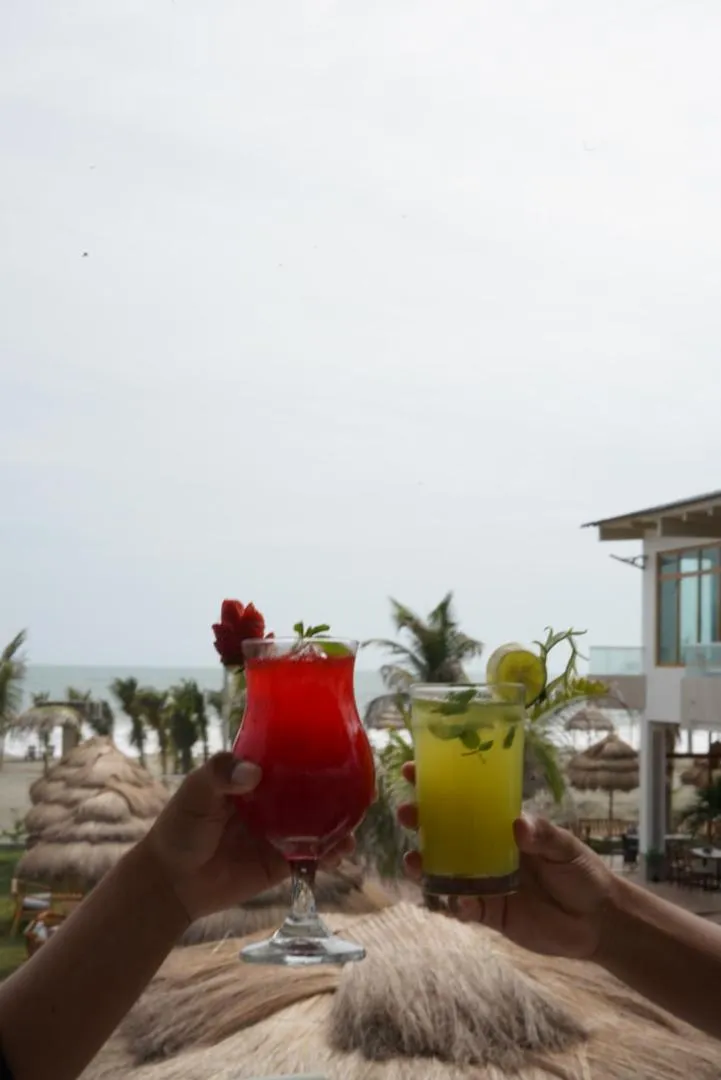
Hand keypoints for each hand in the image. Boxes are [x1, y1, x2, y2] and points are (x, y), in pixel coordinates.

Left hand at [141, 753, 353, 921]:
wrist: (172, 881)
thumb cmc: (180, 827)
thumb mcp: (195, 791)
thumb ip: (220, 774)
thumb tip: (253, 771)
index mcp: (256, 776)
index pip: (293, 758)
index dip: (319, 754)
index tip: (345, 750)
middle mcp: (274, 801)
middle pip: (315, 790)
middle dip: (342, 790)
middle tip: (366, 791)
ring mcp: (282, 831)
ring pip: (320, 824)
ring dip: (341, 824)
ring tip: (353, 829)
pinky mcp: (282, 862)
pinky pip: (313, 857)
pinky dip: (330, 855)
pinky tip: (340, 853)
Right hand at [398, 761, 612, 959]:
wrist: (598, 920)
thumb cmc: (582, 872)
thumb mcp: (565, 846)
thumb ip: (542, 834)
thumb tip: (517, 826)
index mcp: (501, 827)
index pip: (466, 801)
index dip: (438, 785)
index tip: (413, 771)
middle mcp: (486, 851)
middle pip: (444, 833)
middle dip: (420, 821)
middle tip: (406, 812)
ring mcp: (485, 882)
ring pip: (445, 870)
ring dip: (425, 864)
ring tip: (412, 861)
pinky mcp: (490, 913)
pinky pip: (464, 907)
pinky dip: (456, 904)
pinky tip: (457, 900)